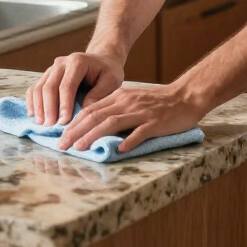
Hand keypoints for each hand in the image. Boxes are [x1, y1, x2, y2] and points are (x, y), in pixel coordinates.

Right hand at [26, 50, 123, 125]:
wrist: (101, 60)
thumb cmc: (107, 73)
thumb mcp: (110, 81)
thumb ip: (98, 94)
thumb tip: (84, 111)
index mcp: (78, 62)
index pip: (67, 85)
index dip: (64, 105)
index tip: (64, 122)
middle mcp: (61, 63)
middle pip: (49, 86)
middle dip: (48, 108)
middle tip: (50, 126)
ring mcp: (52, 69)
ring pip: (39, 87)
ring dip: (38, 107)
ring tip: (41, 124)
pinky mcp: (47, 76)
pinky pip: (35, 88)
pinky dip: (32, 101)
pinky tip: (33, 115)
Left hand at [55, 82, 204, 154]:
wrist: (186, 96)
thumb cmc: (158, 102)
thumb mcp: (132, 101)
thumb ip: (115, 111)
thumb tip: (93, 127)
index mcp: (119, 97)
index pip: (90, 110)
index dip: (73, 123)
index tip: (60, 136)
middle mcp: (127, 103)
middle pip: (96, 116)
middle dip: (76, 131)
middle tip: (62, 146)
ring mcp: (141, 112)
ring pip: (113, 123)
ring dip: (94, 136)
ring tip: (80, 148)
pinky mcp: (155, 122)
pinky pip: (140, 132)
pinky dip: (128, 141)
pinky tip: (119, 150)